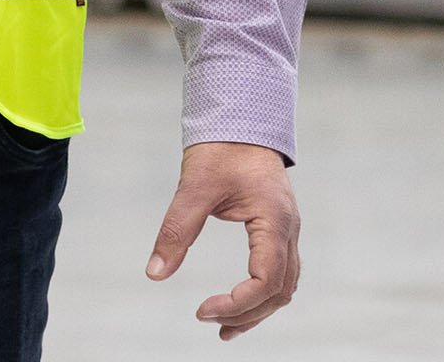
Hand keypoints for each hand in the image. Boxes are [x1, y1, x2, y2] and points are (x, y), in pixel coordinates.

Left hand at [146, 140, 300, 339]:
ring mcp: (287, 230)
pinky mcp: (279, 228)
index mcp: (274, 221)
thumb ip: (176, 230)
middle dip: (246, 313)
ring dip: (257, 309)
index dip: (236, 303)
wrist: (241, 117)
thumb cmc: (221, 148)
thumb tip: (154, 272)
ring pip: (284, 285)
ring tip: (223, 327)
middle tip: (208, 321)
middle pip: (279, 291)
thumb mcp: (193, 187)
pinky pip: (280, 271)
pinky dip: (262, 293)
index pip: (265, 280)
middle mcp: (288, 230)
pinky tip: (239, 302)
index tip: (202, 309)